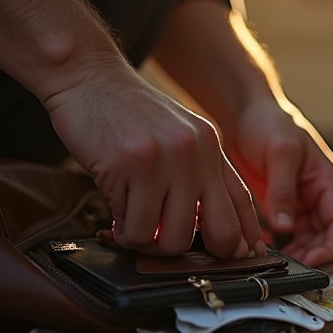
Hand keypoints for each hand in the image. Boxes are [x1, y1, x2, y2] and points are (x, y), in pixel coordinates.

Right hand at [43, 66, 263, 258]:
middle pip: (219, 233)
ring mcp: (167, 162)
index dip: (245, 238)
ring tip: (132, 224)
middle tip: (166, 242)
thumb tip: (204, 224)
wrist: (87, 75)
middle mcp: (198, 156)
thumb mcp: (178, 135)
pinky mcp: (132, 166)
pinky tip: (115, 213)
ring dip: (148, 240)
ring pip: (172, 239)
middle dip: (194, 250)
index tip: (240, 258)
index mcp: (213, 149)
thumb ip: (196, 174)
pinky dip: (123, 230)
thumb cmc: (126, 111)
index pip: (243, 204)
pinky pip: (135, 227)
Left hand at [223, 97, 332, 265]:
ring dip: (302, 252)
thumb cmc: (268, 124)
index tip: (314, 260)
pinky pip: (294, 234)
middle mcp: (322, 194)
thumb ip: (282, 192)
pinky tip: (270, 247)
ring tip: (280, 259)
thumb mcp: (279, 155)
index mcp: (328, 180)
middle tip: (294, 265)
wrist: (245, 114)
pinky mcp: (288, 206)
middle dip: (319, 253)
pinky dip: (287, 244)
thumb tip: (284, 227)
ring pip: (315, 238)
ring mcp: (306, 201)